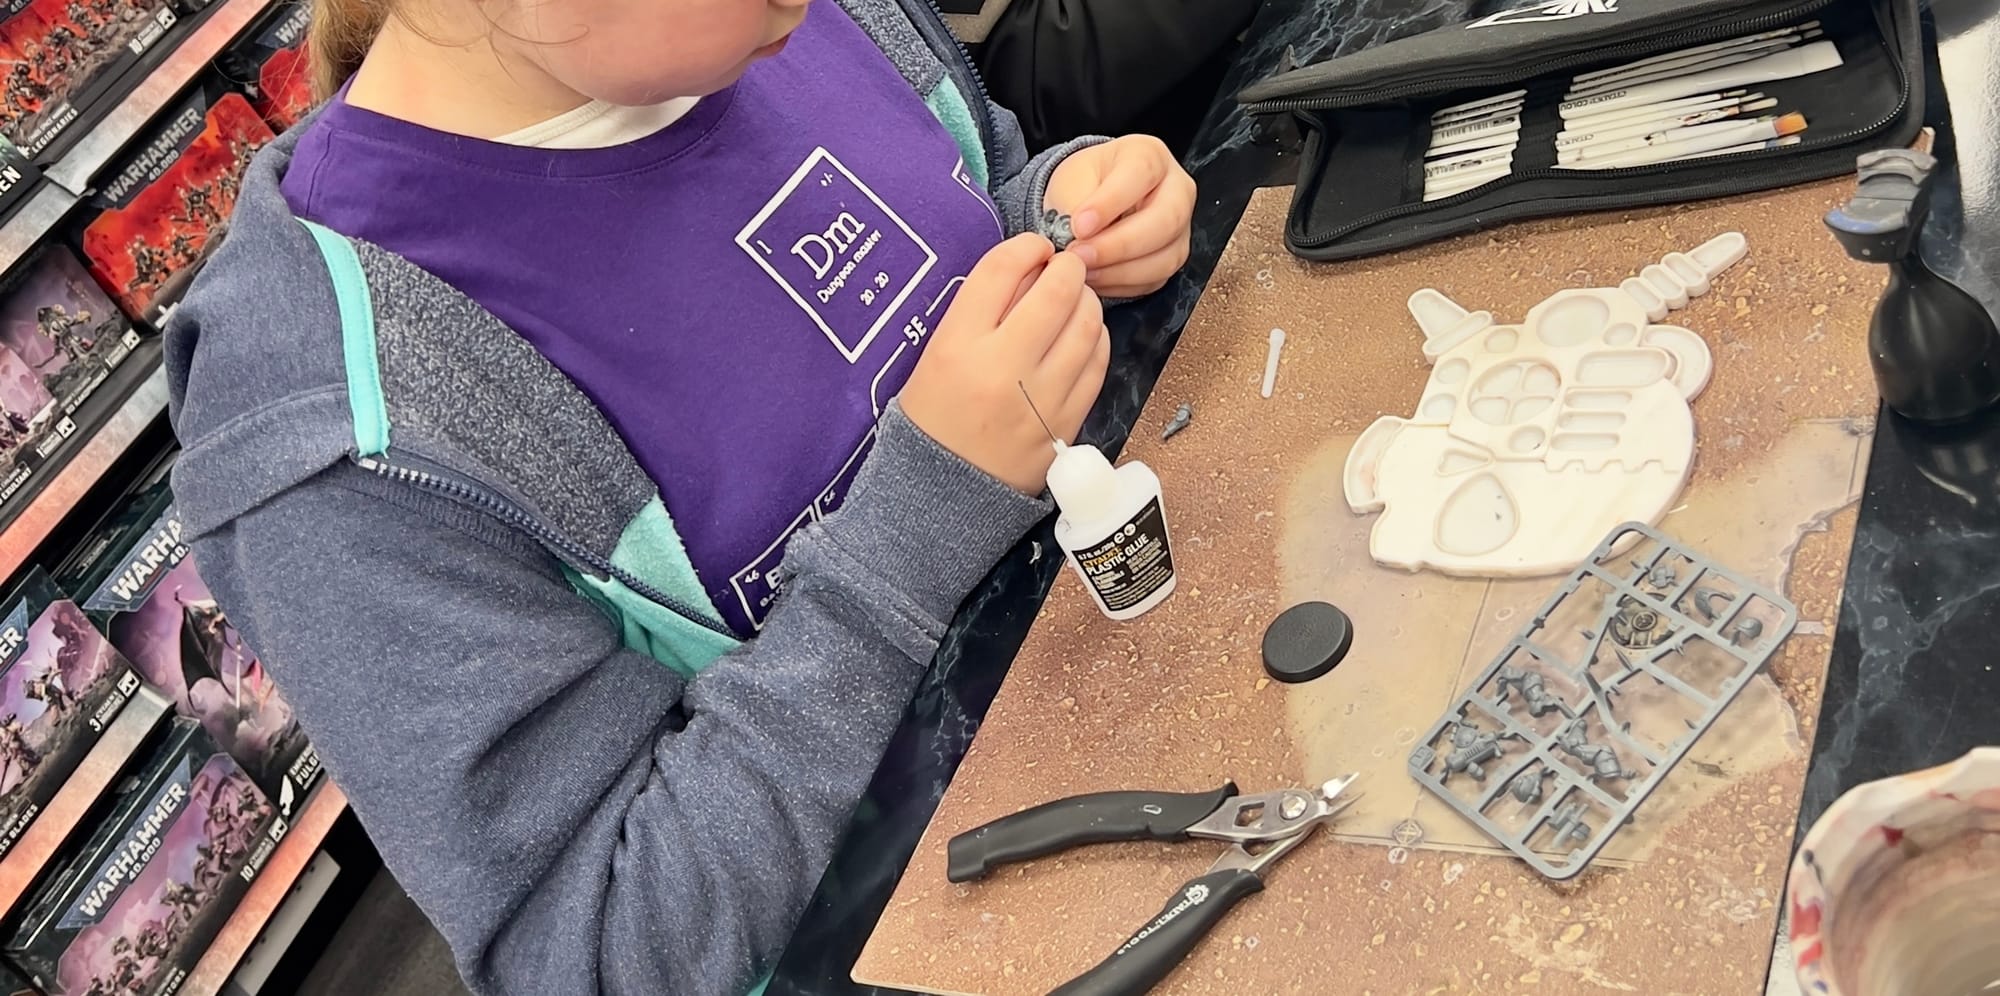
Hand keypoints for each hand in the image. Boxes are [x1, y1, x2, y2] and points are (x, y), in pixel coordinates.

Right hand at [900, 234, 1108, 494]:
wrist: (940, 492)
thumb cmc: (933, 416)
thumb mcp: (937, 355)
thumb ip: (978, 311)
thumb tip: (1027, 268)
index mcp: (957, 345)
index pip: (1000, 271)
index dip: (1025, 246)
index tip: (1034, 247)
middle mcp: (1002, 368)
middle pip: (1055, 292)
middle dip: (1068, 268)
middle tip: (1065, 267)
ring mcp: (1040, 398)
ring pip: (1086, 325)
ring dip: (1088, 301)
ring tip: (1077, 299)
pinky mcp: (1066, 423)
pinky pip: (1097, 364)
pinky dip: (1097, 339)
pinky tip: (1085, 335)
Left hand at [1042, 135, 1195, 298]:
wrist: (1091, 202)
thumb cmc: (1085, 184)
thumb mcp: (1071, 181)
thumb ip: (1074, 205)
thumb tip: (1077, 239)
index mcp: (1150, 156)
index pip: (1140, 174)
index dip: (1110, 203)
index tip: (1079, 226)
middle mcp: (1177, 189)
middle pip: (1166, 220)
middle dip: (1119, 245)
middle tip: (1080, 256)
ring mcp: (1181, 227)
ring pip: (1165, 257)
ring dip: (1120, 271)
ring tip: (1084, 270)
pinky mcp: (1172, 258)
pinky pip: (1155, 279)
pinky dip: (1122, 284)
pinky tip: (1096, 278)